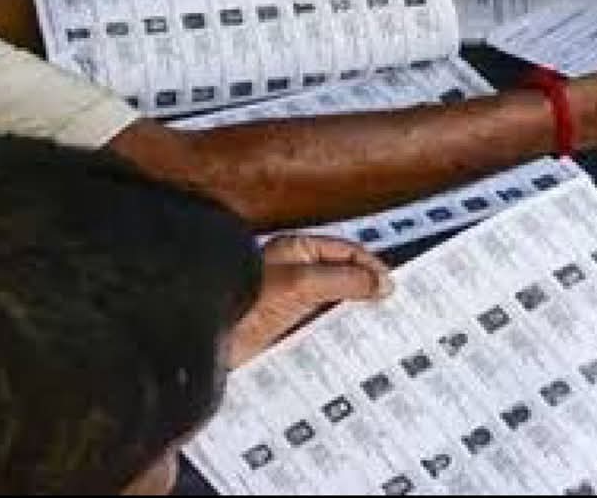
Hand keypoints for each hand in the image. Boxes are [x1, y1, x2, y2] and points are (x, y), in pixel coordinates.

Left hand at [225, 235, 392, 367]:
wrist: (205, 338)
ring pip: (333, 303)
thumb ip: (343, 281)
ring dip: (353, 314)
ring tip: (377, 327)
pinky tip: (349, 345)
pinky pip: (320, 327)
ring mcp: (290, 301)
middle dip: (366, 291)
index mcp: (297, 251)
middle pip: (342, 277)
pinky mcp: (285, 329)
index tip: (390, 287)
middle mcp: (295, 273)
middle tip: (391, 308)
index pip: (346, 252)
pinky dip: (337, 333)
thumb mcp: (301, 285)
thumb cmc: (243, 302)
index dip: (371, 267)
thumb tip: (380, 283)